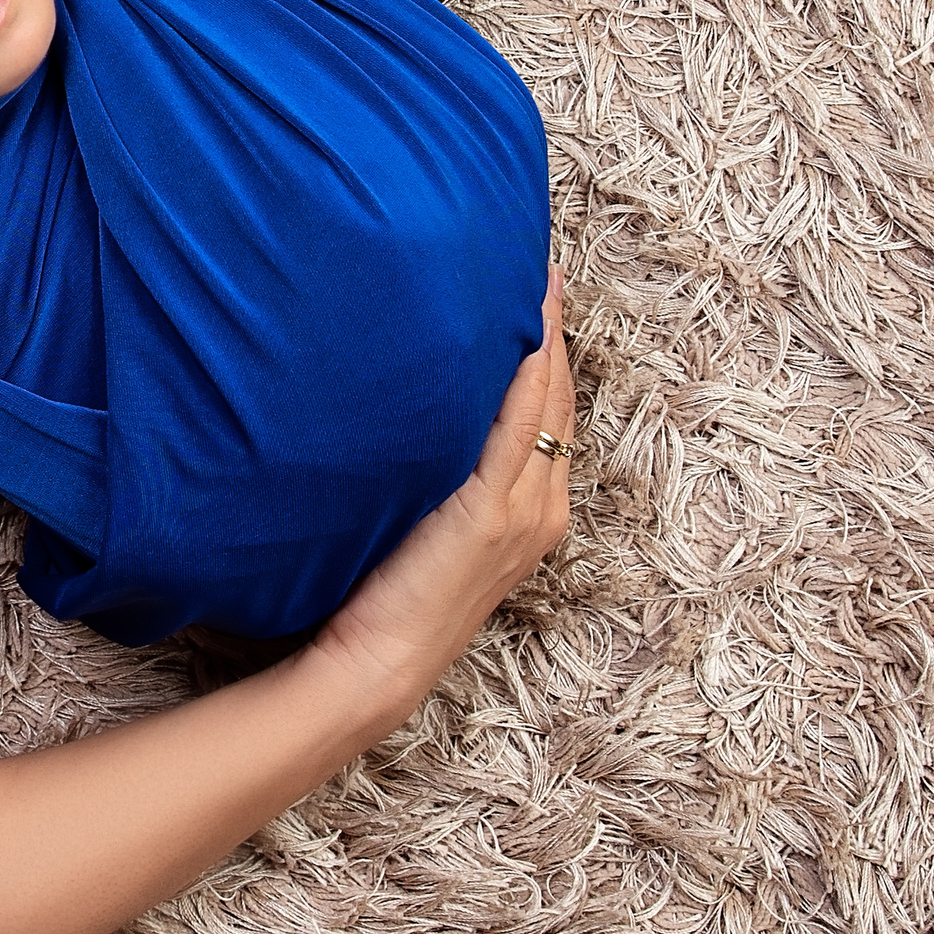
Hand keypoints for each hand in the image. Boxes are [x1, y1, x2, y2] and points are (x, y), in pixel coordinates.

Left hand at [307, 264, 573, 723]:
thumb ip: (434, 470)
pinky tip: (517, 332)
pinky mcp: (490, 513)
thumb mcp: (426, 522)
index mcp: (533, 511)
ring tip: (536, 279)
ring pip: (546, 404)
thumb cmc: (385, 593)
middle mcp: (540, 508)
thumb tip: (406, 406)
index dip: (548, 354)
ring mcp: (522, 512)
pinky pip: (519, 426)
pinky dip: (524, 373)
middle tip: (542, 269)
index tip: (538, 295)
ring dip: (543, 339)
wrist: (375, 664)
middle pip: (559, 400)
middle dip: (552, 333)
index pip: (551, 415)